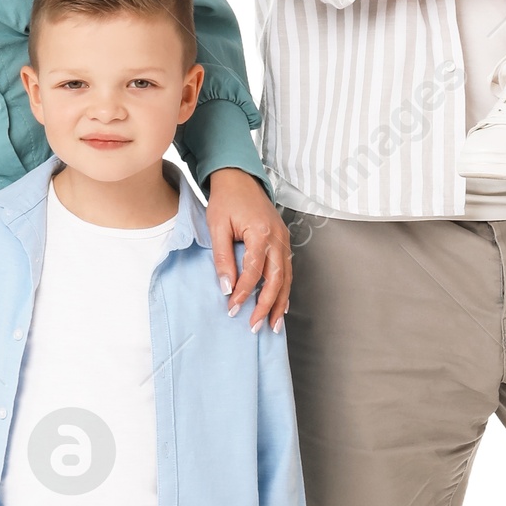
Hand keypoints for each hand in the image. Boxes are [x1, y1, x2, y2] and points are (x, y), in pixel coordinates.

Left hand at [206, 168, 290, 331]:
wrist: (239, 179)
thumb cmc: (226, 200)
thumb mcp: (217, 227)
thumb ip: (222, 258)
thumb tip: (226, 287)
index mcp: (261, 233)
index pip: (253, 272)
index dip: (243, 293)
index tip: (232, 308)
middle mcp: (278, 238)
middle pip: (276, 279)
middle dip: (266, 306)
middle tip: (256, 326)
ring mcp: (284, 239)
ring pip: (286, 278)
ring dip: (279, 303)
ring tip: (273, 325)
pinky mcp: (283, 240)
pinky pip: (287, 270)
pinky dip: (284, 289)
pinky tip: (280, 304)